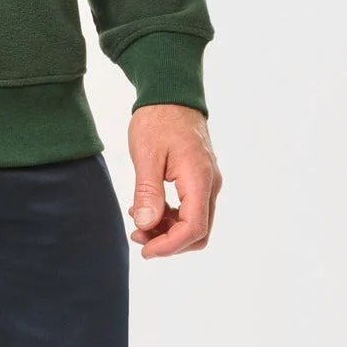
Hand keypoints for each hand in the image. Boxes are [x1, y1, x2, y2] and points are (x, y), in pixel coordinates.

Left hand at [127, 105, 220, 258]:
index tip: (145, 250)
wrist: (171, 96)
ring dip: (167, 231)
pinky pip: (189, 210)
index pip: (194, 228)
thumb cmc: (158, 121)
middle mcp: (209, 184)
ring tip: (137, 223)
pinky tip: (146, 210)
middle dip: (168, 242)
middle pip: (198, 232)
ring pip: (194, 224)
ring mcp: (206, 183)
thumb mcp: (146, 155)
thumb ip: (147, 192)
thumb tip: (146, 225)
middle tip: (137, 237)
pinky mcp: (198, 181)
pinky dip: (169, 218)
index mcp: (199, 179)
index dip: (170, 246)